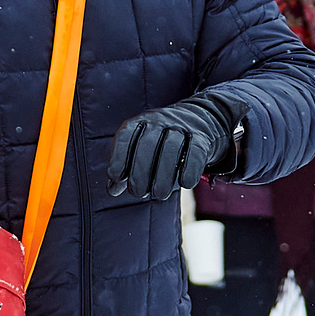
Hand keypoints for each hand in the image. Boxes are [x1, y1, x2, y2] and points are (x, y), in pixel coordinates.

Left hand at [108, 96, 240, 199]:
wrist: (199, 120)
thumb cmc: (161, 143)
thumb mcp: (140, 149)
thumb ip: (125, 168)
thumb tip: (113, 190)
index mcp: (140, 122)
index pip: (126, 136)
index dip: (118, 158)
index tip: (115, 178)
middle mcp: (160, 121)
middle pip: (148, 144)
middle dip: (140, 172)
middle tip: (138, 193)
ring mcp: (182, 127)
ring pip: (171, 149)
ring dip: (163, 177)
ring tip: (158, 195)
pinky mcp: (202, 137)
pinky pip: (195, 153)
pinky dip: (189, 170)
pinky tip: (184, 184)